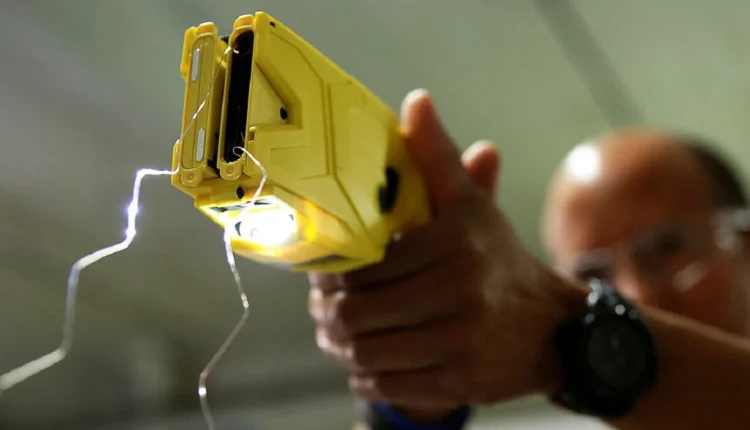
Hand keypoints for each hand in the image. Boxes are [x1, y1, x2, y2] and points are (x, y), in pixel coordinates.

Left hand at [308, 89, 584, 411]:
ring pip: (367, 352)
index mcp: (456, 243)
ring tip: (338, 334)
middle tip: (322, 310)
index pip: (365, 263)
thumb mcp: (471, 206)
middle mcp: (461, 293)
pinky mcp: (462, 382)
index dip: (333, 273)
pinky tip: (367, 361)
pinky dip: (368, 376)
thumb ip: (439, 158)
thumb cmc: (498, 261)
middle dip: (330, 314)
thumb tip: (416, 100)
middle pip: (358, 312)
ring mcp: (462, 343)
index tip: (325, 276)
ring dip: (341, 346)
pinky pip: (388, 384)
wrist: (554, 328)